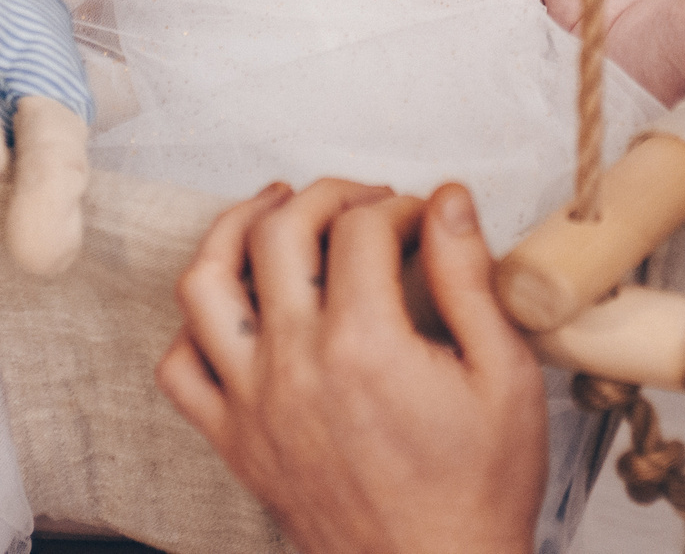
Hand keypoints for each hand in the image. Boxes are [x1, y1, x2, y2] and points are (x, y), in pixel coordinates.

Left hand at [159, 180, 545, 553]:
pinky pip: (179, 368)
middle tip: (364, 202)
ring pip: (205, 284)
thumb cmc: (476, 490)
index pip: (362, 228)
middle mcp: (294, 365)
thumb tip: (448, 202)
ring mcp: (253, 403)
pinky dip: (193, 325)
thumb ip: (470, 279)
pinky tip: (234, 307)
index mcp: (364, 345)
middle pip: (279, 232)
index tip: (424, 218)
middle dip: (325, 195)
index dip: (401, 207)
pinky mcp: (234, 440)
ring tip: (273, 210)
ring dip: (235, 230)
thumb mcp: (506, 376)